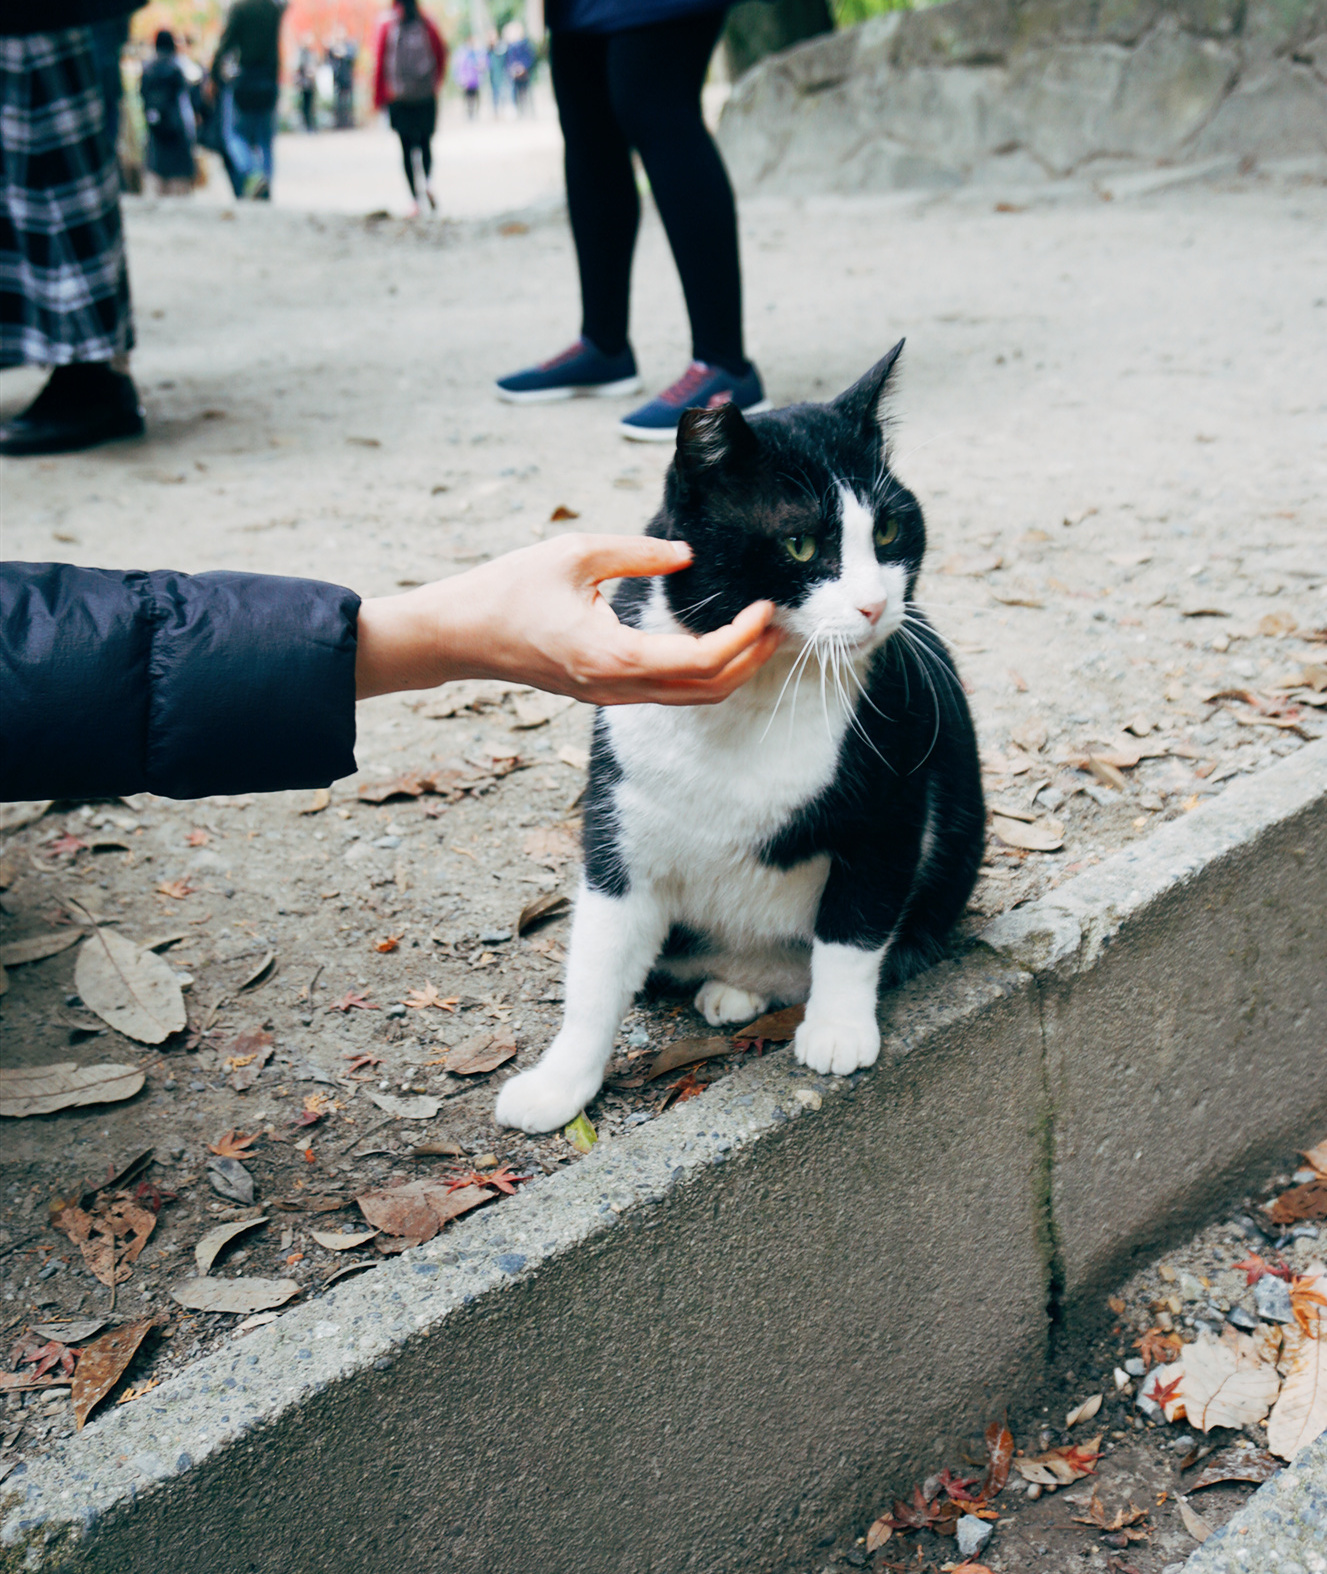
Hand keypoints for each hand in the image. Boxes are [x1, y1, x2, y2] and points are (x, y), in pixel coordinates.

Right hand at [354, 533, 778, 705]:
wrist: (459, 635)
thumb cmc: (509, 589)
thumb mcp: (576, 554)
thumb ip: (638, 554)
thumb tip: (686, 554)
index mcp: (613, 656)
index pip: (701, 659)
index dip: (743, 637)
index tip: (765, 607)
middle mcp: (617, 687)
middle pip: (706, 689)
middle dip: (750, 660)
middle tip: (777, 624)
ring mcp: (610, 696)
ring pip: (689, 698)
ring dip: (730, 671)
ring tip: (758, 636)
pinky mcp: (603, 692)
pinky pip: (667, 693)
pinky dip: (702, 674)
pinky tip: (714, 645)